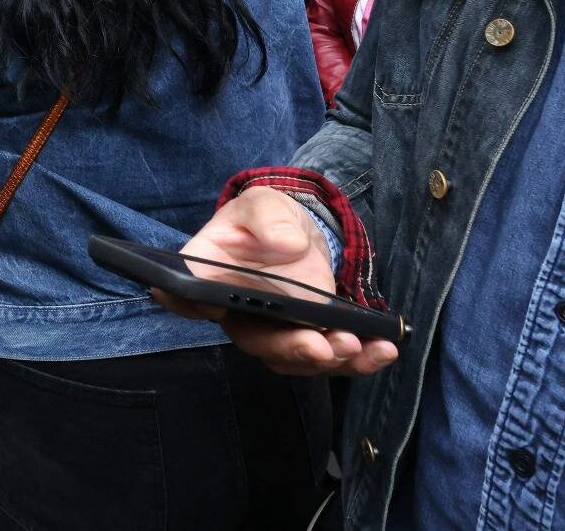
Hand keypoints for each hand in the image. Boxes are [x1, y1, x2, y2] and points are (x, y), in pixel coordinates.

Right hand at [157, 187, 398, 377]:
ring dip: (328, 359)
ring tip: (358, 345)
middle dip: (288, 348)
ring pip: (293, 359)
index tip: (212, 305)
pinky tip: (382, 350)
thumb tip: (286, 245)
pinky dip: (358, 360)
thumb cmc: (267, 219)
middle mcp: (235, 313)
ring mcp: (272, 332)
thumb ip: (268, 218)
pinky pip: (329, 358)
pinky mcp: (308, 338)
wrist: (298, 235)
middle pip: (252, 340)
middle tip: (319, 346)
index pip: (182, 293)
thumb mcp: (264, 205)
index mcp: (209, 274)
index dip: (188, 304)